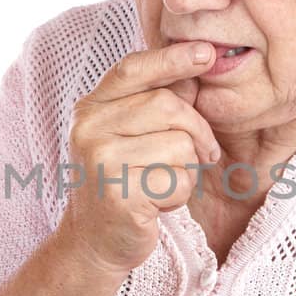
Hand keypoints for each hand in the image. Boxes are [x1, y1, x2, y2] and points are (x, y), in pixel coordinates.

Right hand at [61, 40, 221, 274]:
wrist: (93, 242)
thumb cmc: (120, 184)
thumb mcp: (130, 137)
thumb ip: (156, 103)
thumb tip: (197, 70)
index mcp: (90, 108)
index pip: (133, 69)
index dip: (171, 58)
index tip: (206, 53)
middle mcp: (88, 129)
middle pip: (168, 106)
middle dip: (197, 131)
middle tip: (202, 154)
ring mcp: (100, 161)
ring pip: (180, 145)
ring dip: (186, 169)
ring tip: (162, 184)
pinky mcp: (118, 195)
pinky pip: (178, 180)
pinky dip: (179, 195)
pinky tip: (157, 204)